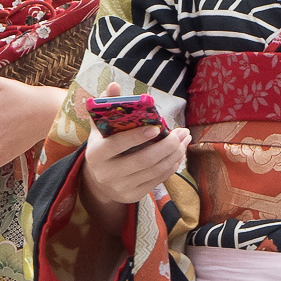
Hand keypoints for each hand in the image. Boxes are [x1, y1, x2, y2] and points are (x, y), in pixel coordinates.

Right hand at [80, 82, 191, 233]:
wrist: (98, 179)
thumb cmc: (103, 144)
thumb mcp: (100, 125)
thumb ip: (107, 104)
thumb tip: (115, 85)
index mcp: (96, 154)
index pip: (118, 145)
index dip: (138, 136)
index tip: (157, 127)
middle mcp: (106, 174)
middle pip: (142, 160)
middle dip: (166, 145)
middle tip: (181, 132)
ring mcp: (120, 188)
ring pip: (154, 171)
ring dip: (174, 155)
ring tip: (185, 140)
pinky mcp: (133, 196)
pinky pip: (157, 181)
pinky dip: (171, 167)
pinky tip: (179, 154)